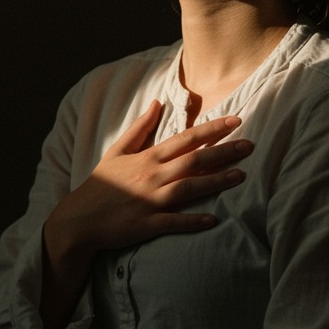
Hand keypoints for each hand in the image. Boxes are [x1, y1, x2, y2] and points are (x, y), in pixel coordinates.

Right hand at [44, 100, 253, 260]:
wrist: (79, 219)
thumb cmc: (100, 184)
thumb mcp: (117, 150)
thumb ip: (140, 127)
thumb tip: (158, 103)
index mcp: (147, 157)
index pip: (186, 138)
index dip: (212, 129)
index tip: (236, 121)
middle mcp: (152, 176)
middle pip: (194, 160)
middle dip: (223, 152)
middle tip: (250, 145)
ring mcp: (150, 201)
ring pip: (188, 188)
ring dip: (216, 182)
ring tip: (240, 176)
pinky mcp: (146, 225)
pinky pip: (173, 222)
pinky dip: (193, 221)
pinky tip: (214, 218)